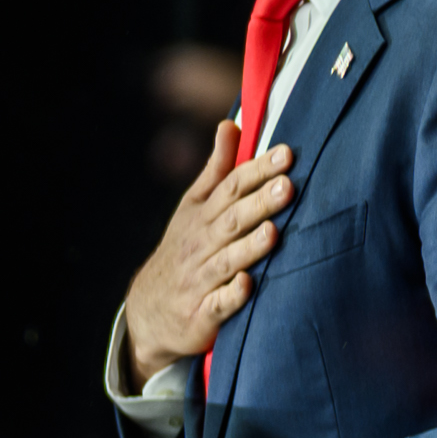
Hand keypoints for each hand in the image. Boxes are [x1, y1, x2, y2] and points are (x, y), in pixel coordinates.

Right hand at [123, 125, 293, 387]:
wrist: (149, 311)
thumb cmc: (185, 249)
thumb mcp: (193, 206)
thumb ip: (217, 168)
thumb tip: (232, 122)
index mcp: (202, 215)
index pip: (231, 186)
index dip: (258, 170)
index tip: (287, 153)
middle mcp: (202, 244)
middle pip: (232, 220)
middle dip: (259, 202)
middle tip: (287, 185)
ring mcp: (201, 280)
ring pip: (227, 260)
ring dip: (249, 246)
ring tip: (273, 231)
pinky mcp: (202, 315)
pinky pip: (218, 305)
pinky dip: (232, 296)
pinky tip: (248, 284)